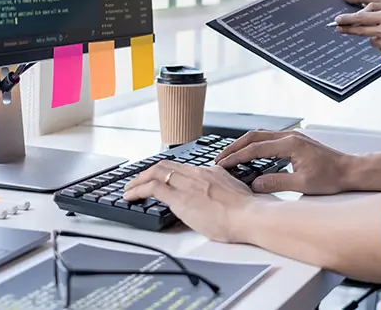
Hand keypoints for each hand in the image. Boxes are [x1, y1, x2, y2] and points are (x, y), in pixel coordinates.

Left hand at [123, 161, 255, 242]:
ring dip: (138, 180)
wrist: (251, 216)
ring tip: (129, 189)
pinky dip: (137, 190)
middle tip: (138, 180)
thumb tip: (221, 196)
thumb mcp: (237, 191)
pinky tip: (130, 197)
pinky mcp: (180, 199)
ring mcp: (188, 184)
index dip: (167, 171)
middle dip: (148, 172)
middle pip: (166, 165)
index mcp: (212, 171)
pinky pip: (152, 188)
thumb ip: (224, 189)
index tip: (160, 176)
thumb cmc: (250, 211)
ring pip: (155, 173)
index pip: (183, 167)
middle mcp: (198, 173)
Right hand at [216, 131, 354, 194]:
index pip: (256, 148)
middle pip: (254, 136)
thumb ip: (276, 183)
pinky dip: (255, 145)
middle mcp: (290, 136)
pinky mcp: (295, 141)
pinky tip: (250, 155)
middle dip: (234, 147)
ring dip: (244, 145)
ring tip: (230, 157)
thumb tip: (255, 184)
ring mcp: (293, 137)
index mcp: (290, 144)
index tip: (223, 164)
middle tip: (219, 159)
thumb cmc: (332, 177)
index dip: (237, 157)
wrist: (350, 170)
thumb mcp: (302, 184)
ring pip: (260, 136)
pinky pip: (269, 139)